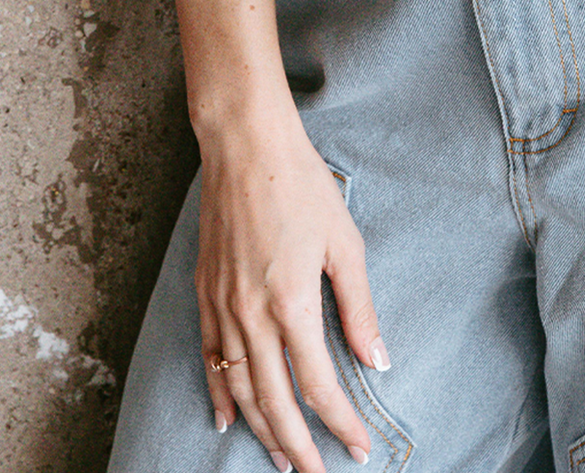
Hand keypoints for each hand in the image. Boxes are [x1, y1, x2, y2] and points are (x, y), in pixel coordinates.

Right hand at [195, 107, 389, 470]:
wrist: (245, 144)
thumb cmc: (301, 185)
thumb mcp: (345, 243)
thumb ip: (360, 308)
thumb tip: (379, 360)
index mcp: (291, 304)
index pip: (318, 387)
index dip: (339, 424)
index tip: (359, 448)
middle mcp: (251, 315)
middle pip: (275, 402)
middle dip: (298, 447)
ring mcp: (222, 306)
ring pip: (239, 388)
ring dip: (260, 429)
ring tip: (281, 458)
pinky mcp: (205, 292)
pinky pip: (210, 358)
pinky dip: (219, 393)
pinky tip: (227, 417)